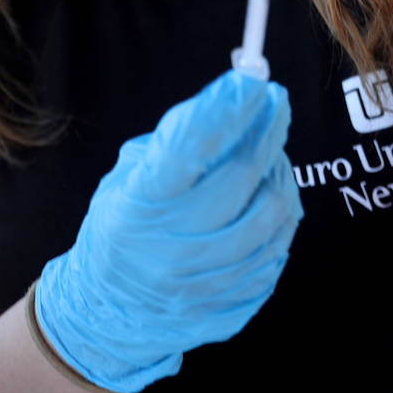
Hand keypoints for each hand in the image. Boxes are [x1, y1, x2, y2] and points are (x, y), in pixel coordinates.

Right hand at [35, 70, 301, 392]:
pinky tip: (268, 196)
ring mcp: (205, 284)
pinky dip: (282, 214)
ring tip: (269, 154)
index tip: (251, 78)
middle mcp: (172, 248)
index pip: (190, 148)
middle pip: (243, 175)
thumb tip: (235, 100)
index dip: (226, 109)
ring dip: (279, 170)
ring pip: (272, 210)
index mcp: (140, 207)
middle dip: (266, 127)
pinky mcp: (232, 308)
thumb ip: (179, 142)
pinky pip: (278, 248)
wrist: (110, 315)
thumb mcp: (130, 177)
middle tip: (274, 101)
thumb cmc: (124, 227)